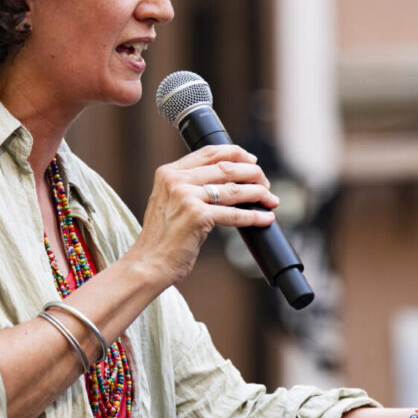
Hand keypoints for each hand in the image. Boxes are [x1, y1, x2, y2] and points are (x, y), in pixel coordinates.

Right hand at [127, 145, 278, 284]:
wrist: (147, 264)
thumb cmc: (161, 238)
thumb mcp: (169, 202)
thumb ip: (189, 187)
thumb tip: (227, 181)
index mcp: (168, 173)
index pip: (209, 153)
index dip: (235, 154)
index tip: (252, 160)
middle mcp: (176, 181)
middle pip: (226, 168)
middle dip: (252, 174)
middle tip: (265, 183)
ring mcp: (186, 197)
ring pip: (234, 189)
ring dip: (258, 193)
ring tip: (271, 199)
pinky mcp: (197, 216)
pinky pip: (234, 214)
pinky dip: (254, 216)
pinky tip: (266, 218)